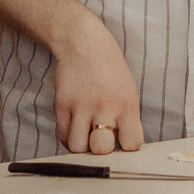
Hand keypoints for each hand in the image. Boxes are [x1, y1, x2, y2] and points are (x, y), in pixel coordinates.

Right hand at [53, 19, 143, 153]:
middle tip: (101, 139)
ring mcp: (80, 106)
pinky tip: (76, 128)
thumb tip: (125, 148)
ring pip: (77, 148)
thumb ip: (127, 119)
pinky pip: (63, 136)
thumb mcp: (128, 92)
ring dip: (82, 146)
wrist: (83, 44)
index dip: (127, 147)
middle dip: (101, 150)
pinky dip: (69, 137)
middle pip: (101, 149)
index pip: (132, 144)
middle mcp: (104, 106)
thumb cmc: (110, 70)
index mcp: (126, 104)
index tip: (122, 142)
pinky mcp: (61, 105)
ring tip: (86, 135)